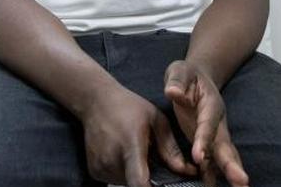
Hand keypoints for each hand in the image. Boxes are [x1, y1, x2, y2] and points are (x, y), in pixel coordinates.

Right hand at [80, 83, 196, 186]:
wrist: (95, 101)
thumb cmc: (128, 107)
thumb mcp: (156, 119)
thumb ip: (171, 148)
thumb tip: (186, 171)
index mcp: (130, 144)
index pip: (139, 182)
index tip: (161, 185)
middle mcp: (112, 159)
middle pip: (137, 183)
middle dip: (149, 176)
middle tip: (150, 157)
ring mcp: (100, 166)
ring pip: (127, 183)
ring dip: (136, 174)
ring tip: (136, 153)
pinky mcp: (94, 171)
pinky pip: (115, 179)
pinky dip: (124, 172)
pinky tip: (123, 154)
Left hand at [164, 60, 249, 186]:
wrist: (196, 78)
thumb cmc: (187, 74)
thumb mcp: (179, 71)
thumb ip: (177, 81)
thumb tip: (173, 92)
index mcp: (211, 105)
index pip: (208, 125)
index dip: (204, 140)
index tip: (198, 157)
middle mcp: (217, 123)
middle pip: (226, 146)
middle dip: (233, 165)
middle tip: (241, 182)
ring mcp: (214, 136)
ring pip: (224, 158)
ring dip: (231, 175)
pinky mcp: (208, 144)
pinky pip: (213, 164)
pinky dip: (213, 177)